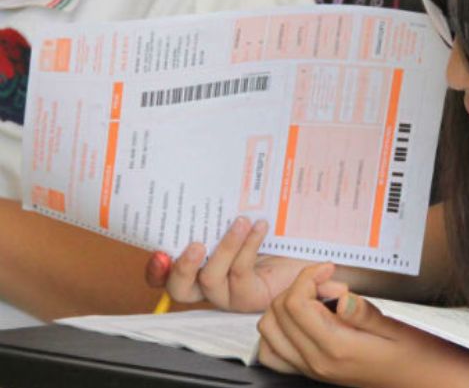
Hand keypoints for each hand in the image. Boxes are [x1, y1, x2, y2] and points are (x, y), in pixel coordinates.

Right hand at [144, 217, 311, 311]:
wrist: (310, 244)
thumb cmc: (275, 226)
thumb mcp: (243, 210)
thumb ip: (220, 204)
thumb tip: (207, 173)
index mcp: (199, 262)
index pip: (165, 275)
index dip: (157, 269)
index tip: (159, 252)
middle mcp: (209, 282)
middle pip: (178, 289)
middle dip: (181, 268)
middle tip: (196, 245)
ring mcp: (230, 293)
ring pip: (210, 280)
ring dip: (224, 248)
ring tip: (241, 222)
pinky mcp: (251, 297)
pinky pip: (240, 274)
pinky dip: (247, 248)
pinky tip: (260, 228)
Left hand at [258, 263, 436, 386]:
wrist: (419, 381)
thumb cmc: (413, 355)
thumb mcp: (396, 328)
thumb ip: (364, 313)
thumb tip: (340, 298)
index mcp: (337, 348)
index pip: (296, 303)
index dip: (308, 277)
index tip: (329, 270)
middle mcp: (317, 361)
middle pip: (278, 312)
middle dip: (300, 288)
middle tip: (330, 285)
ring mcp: (310, 369)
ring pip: (268, 330)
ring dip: (286, 306)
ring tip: (316, 299)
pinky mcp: (310, 371)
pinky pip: (273, 352)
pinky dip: (279, 330)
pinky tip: (302, 320)